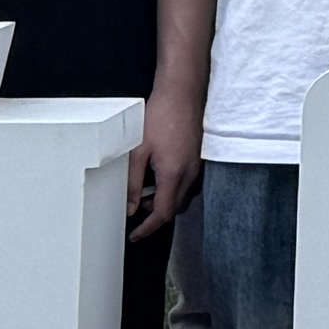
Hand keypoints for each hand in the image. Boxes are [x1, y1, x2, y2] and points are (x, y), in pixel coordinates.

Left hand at [131, 90, 203, 238]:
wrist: (183, 93)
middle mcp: (190, 175)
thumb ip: (132, 182)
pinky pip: (189, 185)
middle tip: (136, 205)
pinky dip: (174, 189)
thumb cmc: (161, 116)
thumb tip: (129, 207)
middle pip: (175, 209)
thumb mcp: (138, 151)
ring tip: (146, 187)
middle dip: (155, 214)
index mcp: (173, 175)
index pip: (162, 214)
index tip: (135, 235)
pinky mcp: (199, 159)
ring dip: (165, 201)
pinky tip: (161, 174)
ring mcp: (197, 167)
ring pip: (183, 198)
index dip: (147, 229)